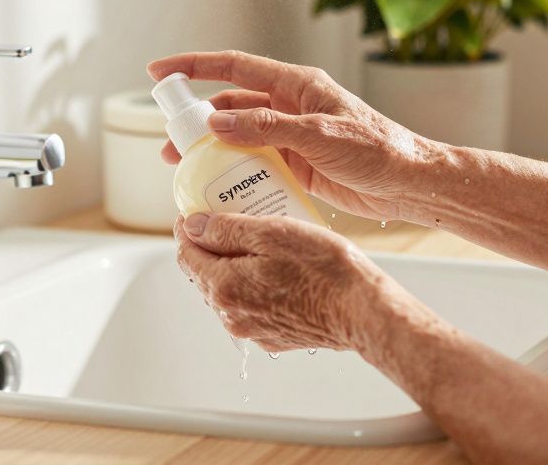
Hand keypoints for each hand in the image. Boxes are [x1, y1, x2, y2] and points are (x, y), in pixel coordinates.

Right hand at [148, 50, 437, 221]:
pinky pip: (256, 163)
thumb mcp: (318, 135)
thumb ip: (266, 127)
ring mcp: (292, 136)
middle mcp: (290, 106)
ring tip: (183, 167)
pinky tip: (218, 186)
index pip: (234, 66)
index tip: (159, 72)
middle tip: (168, 141)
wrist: (411, 184)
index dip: (193, 66)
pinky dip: (234, 172)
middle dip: (195, 119)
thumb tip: (217, 122)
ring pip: (239, 137)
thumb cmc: (377, 150)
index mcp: (297, 85)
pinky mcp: (298, 164)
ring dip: (211, 149)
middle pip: (230, 104)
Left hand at [174, 212, 390, 352]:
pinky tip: (278, 270)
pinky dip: (255, 286)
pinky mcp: (274, 337)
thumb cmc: (323, 268)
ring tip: (259, 242)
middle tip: (231, 218)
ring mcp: (253, 330)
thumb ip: (225, 230)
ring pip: (229, 290)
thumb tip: (191, 227)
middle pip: (205, 274)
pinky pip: (252, 306)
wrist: (361, 310)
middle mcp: (231, 315)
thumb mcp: (271, 232)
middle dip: (212, 246)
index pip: (186, 255)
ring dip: (235, 266)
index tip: (196, 211)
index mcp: (223, 287)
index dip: (188, 228)